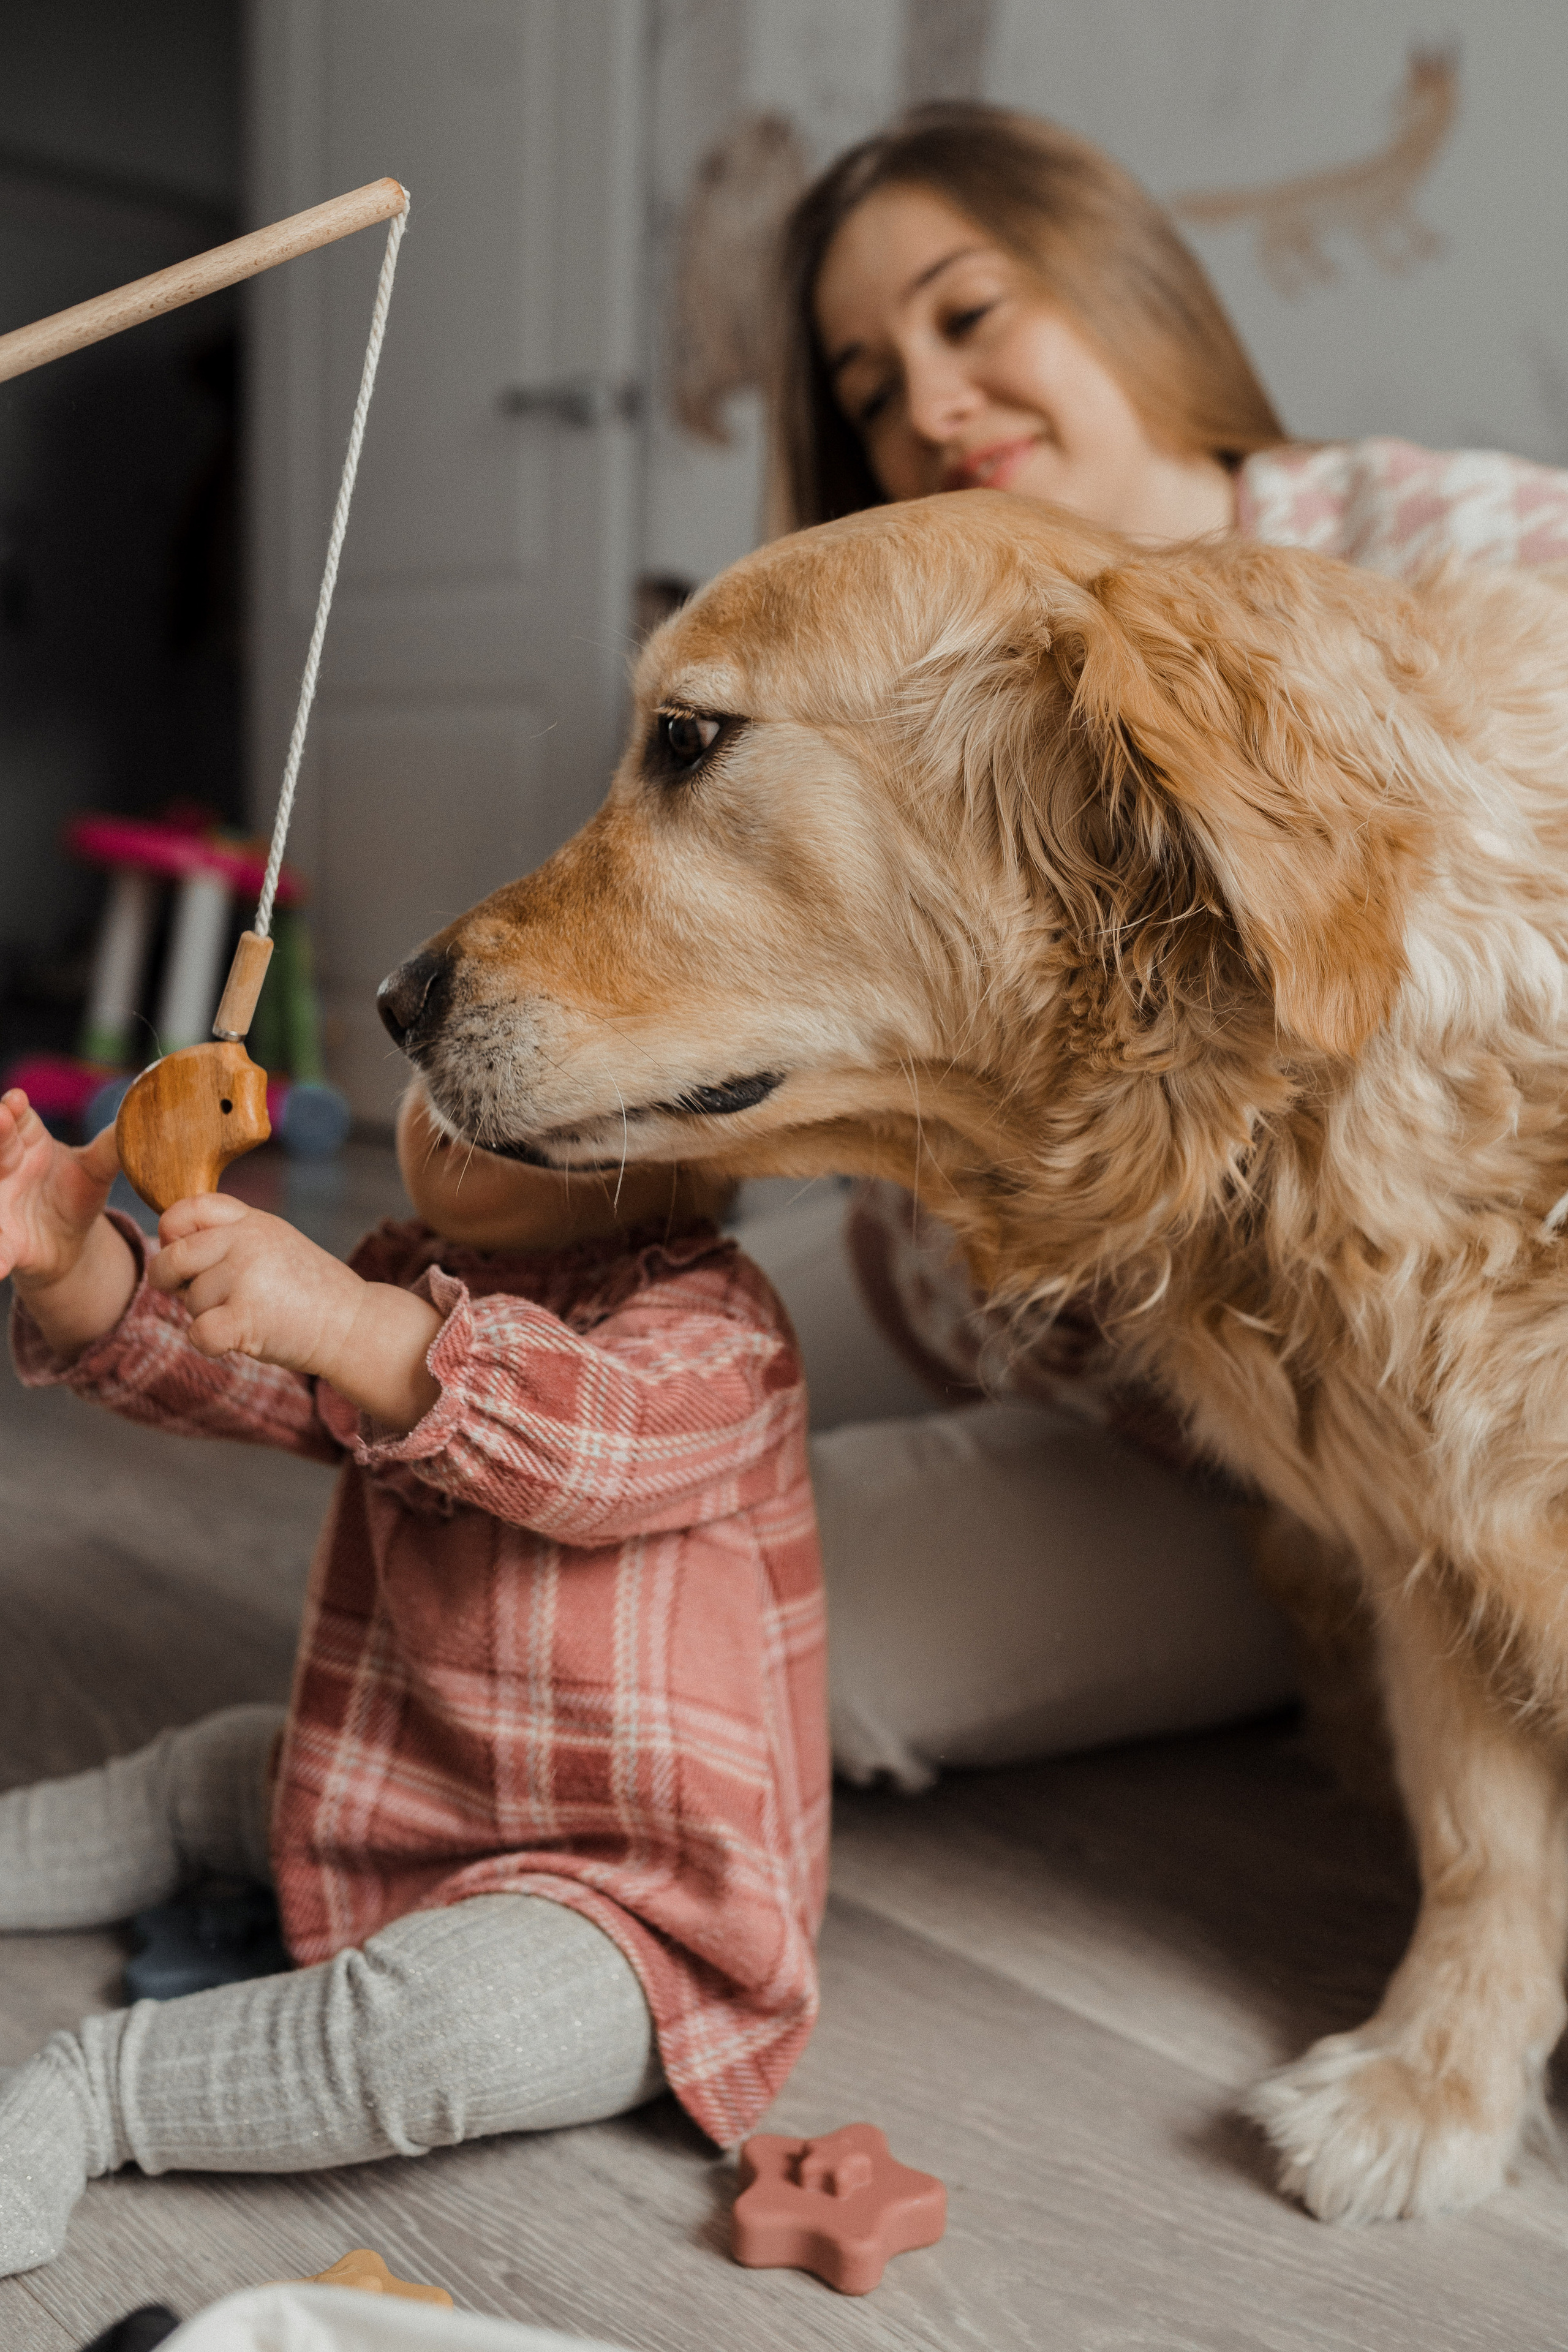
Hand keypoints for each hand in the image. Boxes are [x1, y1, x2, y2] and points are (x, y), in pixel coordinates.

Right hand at [0, 1089, 119, 1293]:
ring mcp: (1, 1206)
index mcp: (29, 1144)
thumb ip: (115, 1145)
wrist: (67, 1244)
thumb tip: (143, 1116)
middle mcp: (7, 1169)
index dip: (14, 1109)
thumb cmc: (76, 1194)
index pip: (18, 1119)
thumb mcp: (98, 1169)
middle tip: (0, 1117)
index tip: (16, 1100)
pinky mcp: (4, 1245)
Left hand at [151, 1194, 364, 1370]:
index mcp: (251, 1221)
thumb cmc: (308, 1290)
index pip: (188, 1208)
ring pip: (191, 1302)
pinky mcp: (247, 1317)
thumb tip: (165, 1245)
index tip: (179, 1249)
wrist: (354, 1324)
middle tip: (188, 1294)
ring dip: (207, 1316)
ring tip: (250, 1314)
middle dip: (169, 1280)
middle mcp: (246, 1241)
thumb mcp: (273, 1242)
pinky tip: (235, 1340)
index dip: (171, 1231)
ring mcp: (247, 1277)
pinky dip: (210, 1344)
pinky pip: (199, 1333)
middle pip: (173, 1257)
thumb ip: (229, 1236)